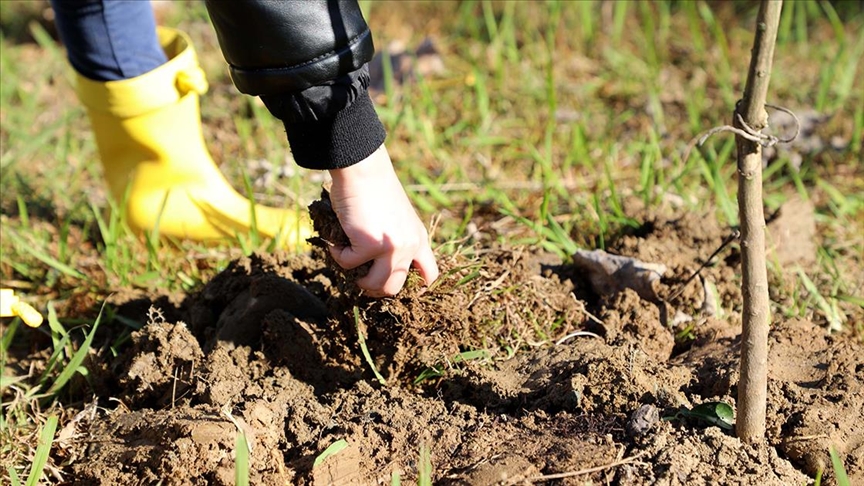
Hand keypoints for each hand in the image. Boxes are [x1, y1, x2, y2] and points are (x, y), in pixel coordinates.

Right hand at [327, 145, 438, 296]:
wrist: (364, 168)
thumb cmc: (375, 188)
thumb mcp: (397, 217)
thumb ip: (396, 239)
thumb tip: (376, 267)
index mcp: (419, 239)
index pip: (430, 276)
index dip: (415, 289)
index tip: (396, 286)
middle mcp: (410, 246)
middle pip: (395, 287)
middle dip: (374, 287)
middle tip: (359, 276)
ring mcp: (392, 248)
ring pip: (374, 285)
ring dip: (356, 277)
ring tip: (347, 259)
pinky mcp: (370, 246)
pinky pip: (348, 264)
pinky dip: (338, 253)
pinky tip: (337, 238)